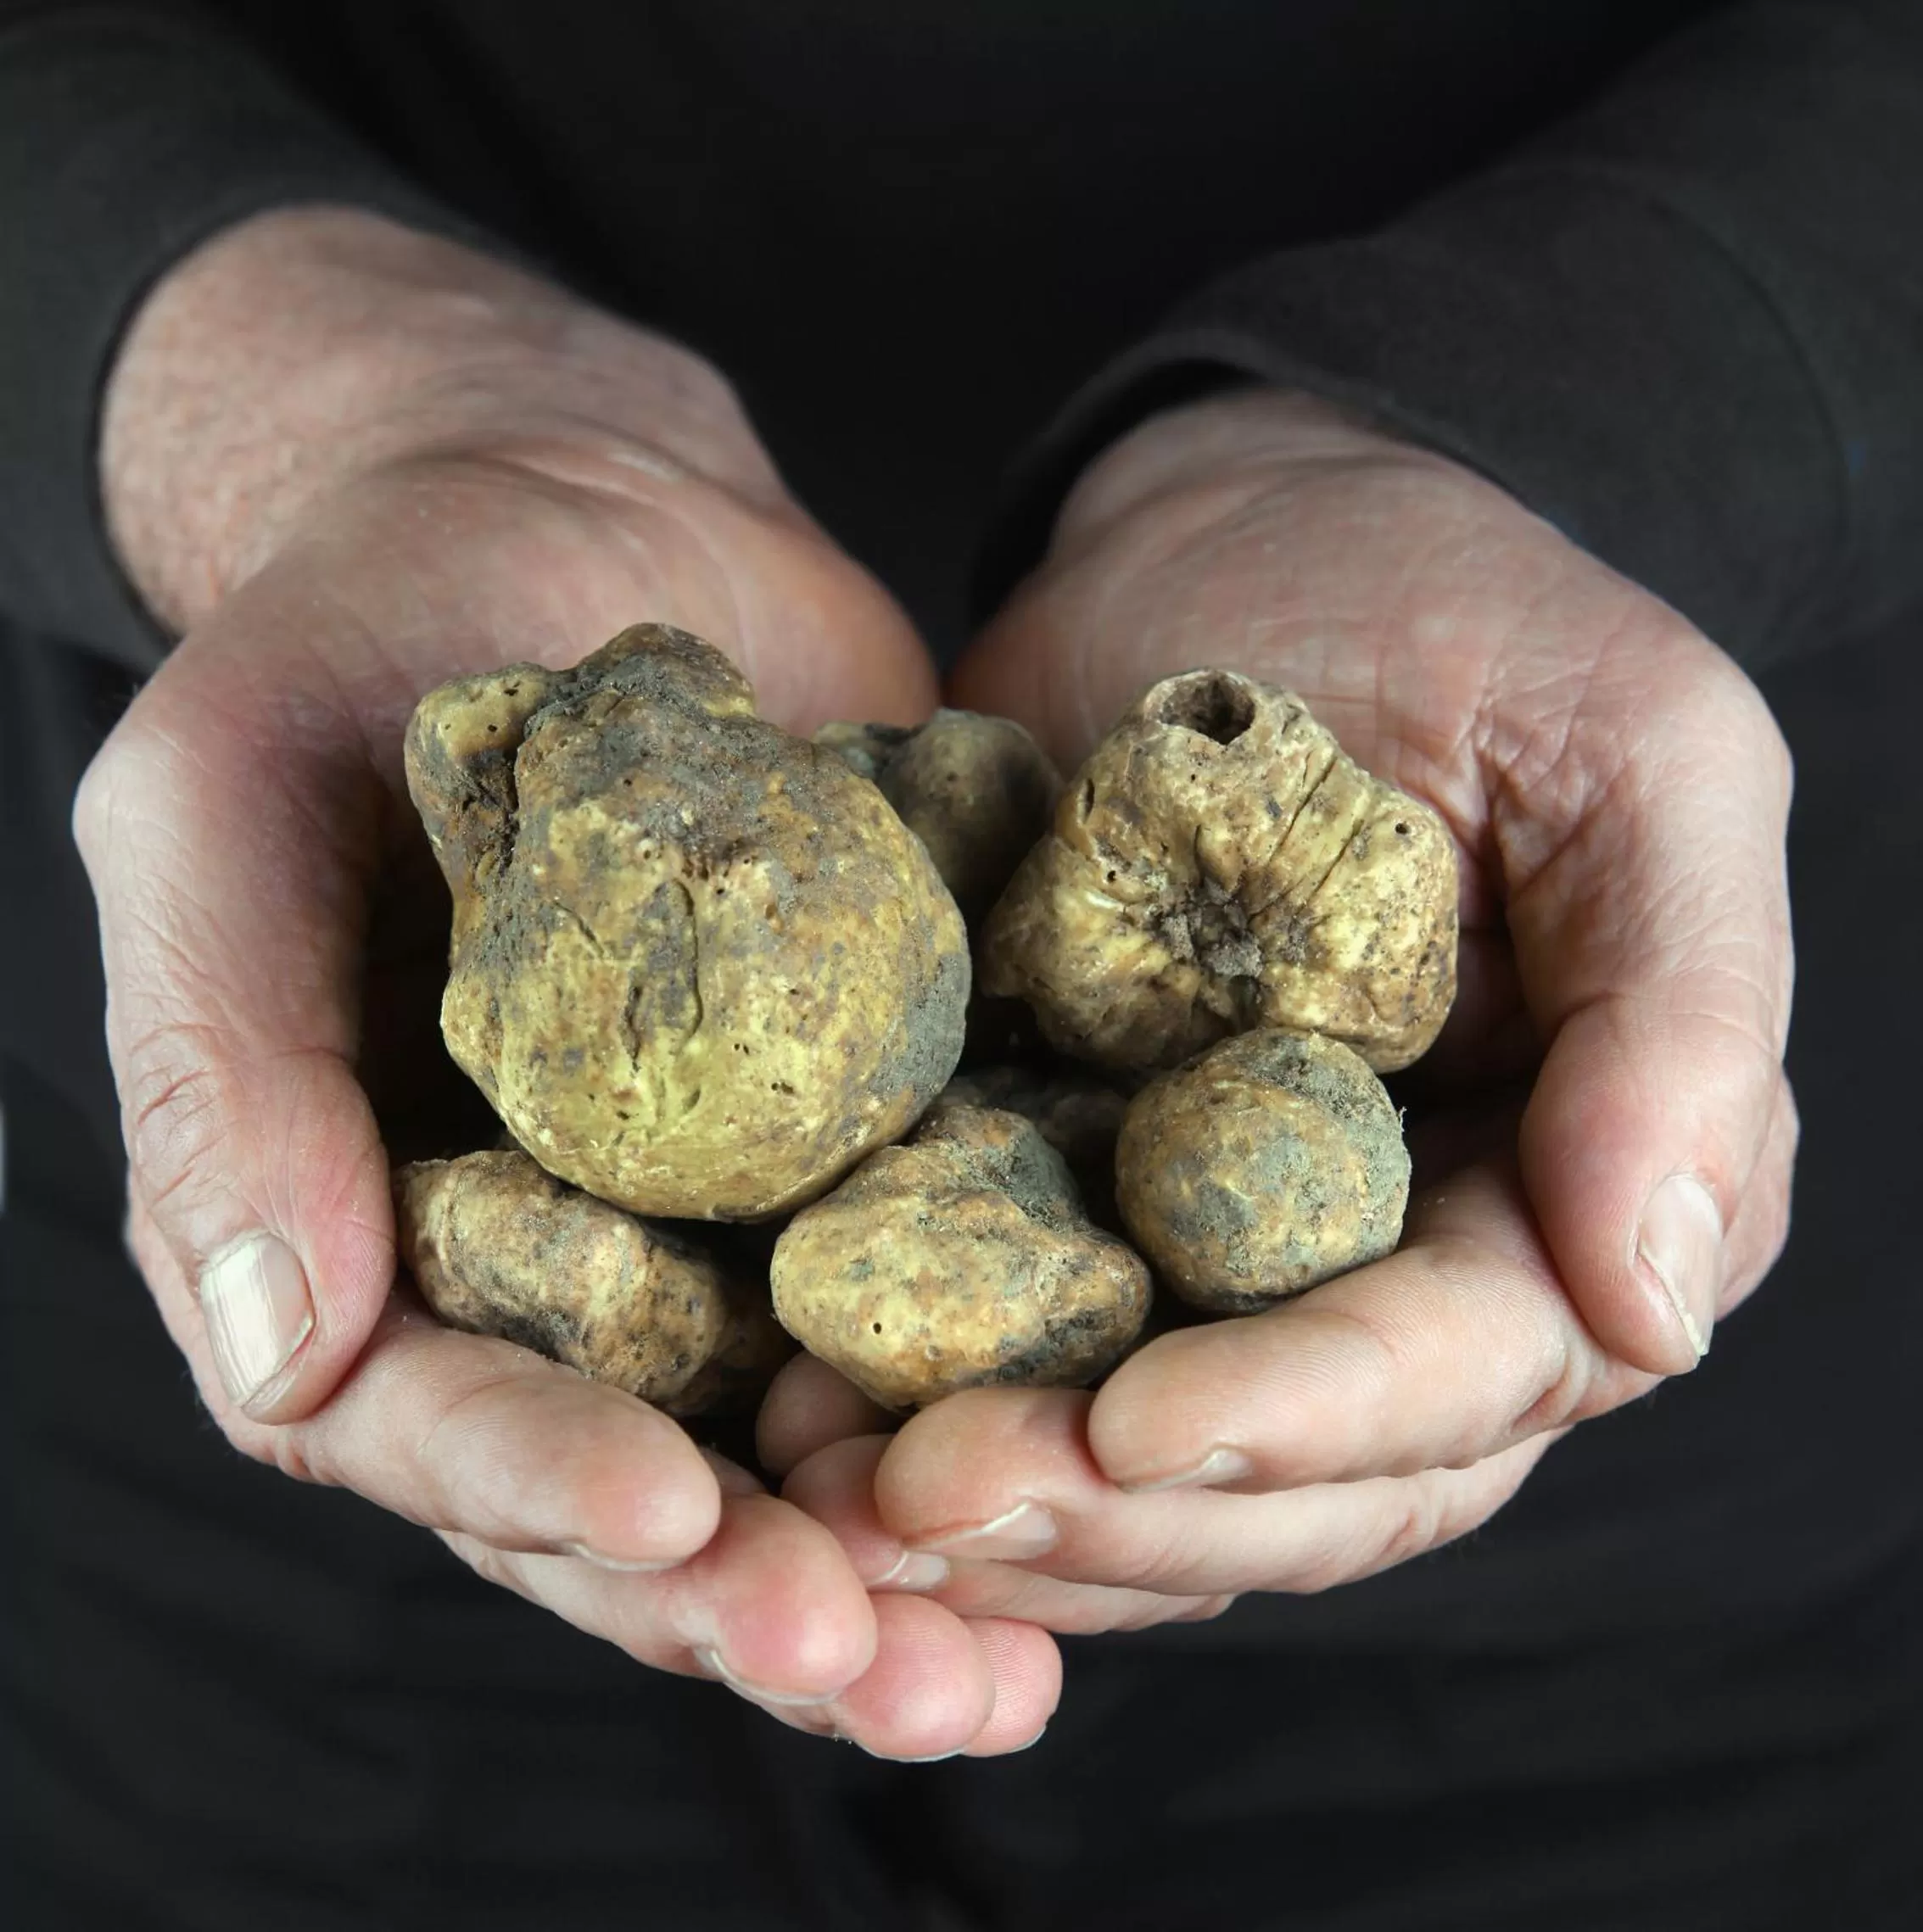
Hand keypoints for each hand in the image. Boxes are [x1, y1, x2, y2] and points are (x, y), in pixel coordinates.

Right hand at [76, 209, 1055, 1756]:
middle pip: (635, 1479)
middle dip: (756, 1590)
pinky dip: (1018, 1385)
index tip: (681, 1521)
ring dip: (908, 1559)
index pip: (429, 1419)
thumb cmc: (357, 637)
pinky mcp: (865, 1124)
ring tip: (1018, 1669)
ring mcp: (715, 1202)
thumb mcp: (220, 809)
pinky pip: (939, 1279)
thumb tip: (281, 1350)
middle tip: (899, 1671)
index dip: (540, 1490)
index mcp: (371, 1224)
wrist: (574, 509)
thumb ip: (226, 1068)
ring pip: (800, 1430)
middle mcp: (550, 1254)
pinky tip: (1121, 1471)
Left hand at [777, 388, 1794, 1620]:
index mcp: (1578, 1180)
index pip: (1470, 1368)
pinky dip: (928, 1413)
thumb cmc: (1447, 600)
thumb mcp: (1633, 748)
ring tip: (828, 1497)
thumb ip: (1686, 1013)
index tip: (1136, 1428)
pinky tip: (803, 1433)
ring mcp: (1242, 1252)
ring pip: (1156, 1466)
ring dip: (1004, 1508)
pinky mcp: (1091, 1205)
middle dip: (1119, 1506)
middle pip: (1300, 1475)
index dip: (1311, 1417)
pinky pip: (1028, 1361)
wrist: (1219, 544)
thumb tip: (1660, 1302)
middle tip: (918, 1500)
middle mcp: (1422, 1261)